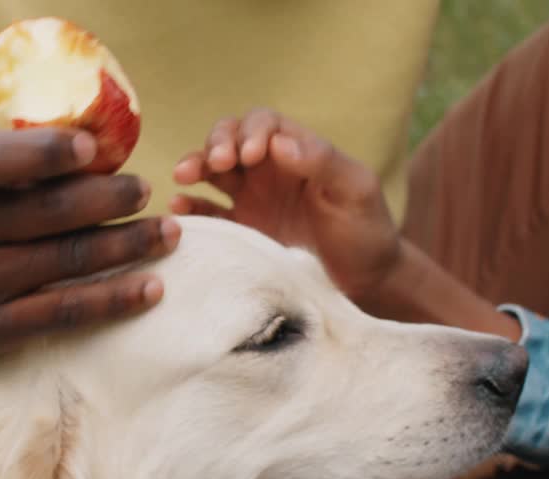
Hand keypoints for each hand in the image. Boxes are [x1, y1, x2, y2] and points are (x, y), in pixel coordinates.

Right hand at [0, 104, 179, 360]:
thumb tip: (68, 92)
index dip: (43, 153)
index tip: (93, 147)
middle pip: (47, 213)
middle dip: (107, 199)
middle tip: (146, 189)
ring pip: (66, 261)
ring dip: (127, 246)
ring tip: (169, 232)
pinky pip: (66, 312)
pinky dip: (115, 300)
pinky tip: (152, 287)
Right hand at [170, 109, 400, 299]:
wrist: (366, 284)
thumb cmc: (367, 231)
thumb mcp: (355, 191)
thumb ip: (323, 161)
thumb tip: (279, 143)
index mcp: (298, 151)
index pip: (264, 123)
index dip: (251, 131)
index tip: (250, 155)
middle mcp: (269, 170)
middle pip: (230, 139)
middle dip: (217, 143)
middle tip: (216, 163)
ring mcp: (252, 199)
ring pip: (213, 170)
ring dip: (196, 165)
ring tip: (183, 176)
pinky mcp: (242, 231)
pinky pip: (209, 212)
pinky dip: (192, 206)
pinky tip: (182, 207)